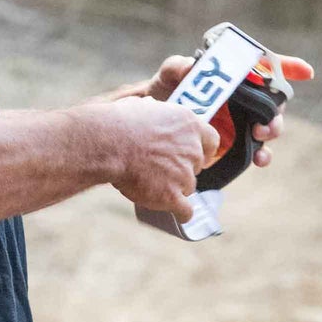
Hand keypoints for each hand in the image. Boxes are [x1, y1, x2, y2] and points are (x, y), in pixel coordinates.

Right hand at [100, 94, 220, 223]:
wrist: (110, 143)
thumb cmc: (120, 123)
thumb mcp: (143, 106)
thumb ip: (155, 112)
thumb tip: (151, 108)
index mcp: (189, 124)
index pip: (211, 140)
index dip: (203, 150)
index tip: (196, 155)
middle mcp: (192, 149)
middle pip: (195, 167)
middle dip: (182, 170)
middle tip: (162, 170)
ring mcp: (184, 175)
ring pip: (188, 188)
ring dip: (175, 189)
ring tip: (154, 186)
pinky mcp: (172, 196)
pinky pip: (186, 211)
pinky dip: (181, 213)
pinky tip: (177, 214)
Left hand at [133, 49, 315, 166]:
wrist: (153, 127)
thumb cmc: (165, 92)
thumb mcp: (168, 76)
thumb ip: (176, 67)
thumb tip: (188, 66)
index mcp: (236, 76)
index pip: (267, 67)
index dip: (289, 67)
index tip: (305, 72)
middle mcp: (246, 98)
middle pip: (274, 101)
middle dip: (276, 111)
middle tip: (264, 122)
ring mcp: (244, 123)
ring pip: (270, 126)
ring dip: (272, 132)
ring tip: (261, 138)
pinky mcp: (238, 145)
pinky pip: (257, 151)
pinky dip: (262, 156)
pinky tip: (259, 160)